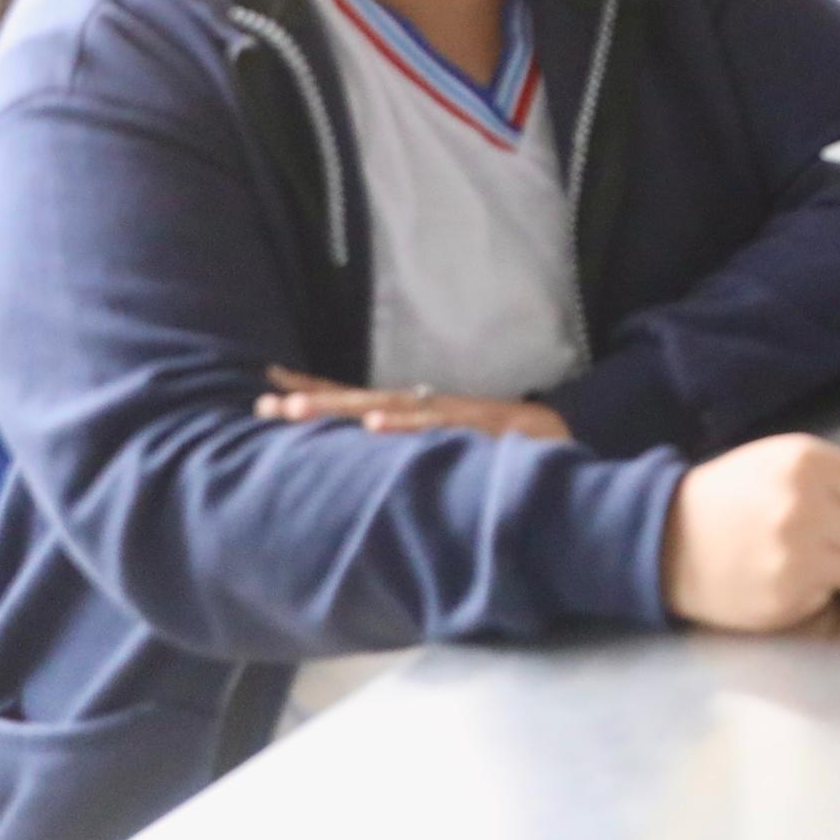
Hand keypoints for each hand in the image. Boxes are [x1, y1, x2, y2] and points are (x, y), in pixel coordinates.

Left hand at [257, 368, 569, 442]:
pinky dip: (404, 426)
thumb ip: (415, 453)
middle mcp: (431, 406)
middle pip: (361, 400)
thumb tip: (369, 455)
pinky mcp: (480, 426)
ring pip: (388, 408)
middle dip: (312, 401)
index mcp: (420, 412)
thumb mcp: (452, 450)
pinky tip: (374, 426)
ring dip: (341, 409)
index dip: (313, 390)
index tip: (267, 384)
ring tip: (298, 411)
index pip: (356, 399)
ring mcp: (454, 414)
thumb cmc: (509, 451)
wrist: (574, 441)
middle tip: (265, 405)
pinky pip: (436, 427)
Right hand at [660, 434, 839, 631]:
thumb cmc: (735, 492)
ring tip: (800, 548)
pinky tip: (783, 571)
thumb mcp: (791, 460)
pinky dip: (815, 586)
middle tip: (824, 526)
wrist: (666, 539)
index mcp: (808, 465)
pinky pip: (830, 595)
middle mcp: (803, 511)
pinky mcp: (784, 601)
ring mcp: (793, 560)